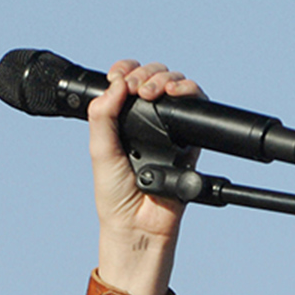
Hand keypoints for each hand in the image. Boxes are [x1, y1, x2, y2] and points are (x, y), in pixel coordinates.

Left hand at [85, 60, 201, 266]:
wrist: (138, 224)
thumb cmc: (115, 194)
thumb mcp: (99, 150)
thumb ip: (103, 115)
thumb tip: (116, 83)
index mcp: (122, 120)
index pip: (126, 81)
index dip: (126, 70)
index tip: (119, 77)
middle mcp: (146, 121)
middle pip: (153, 77)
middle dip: (146, 73)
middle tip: (137, 89)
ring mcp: (169, 130)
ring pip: (175, 87)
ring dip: (165, 78)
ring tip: (152, 92)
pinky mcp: (189, 141)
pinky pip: (195, 108)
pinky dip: (188, 93)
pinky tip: (174, 94)